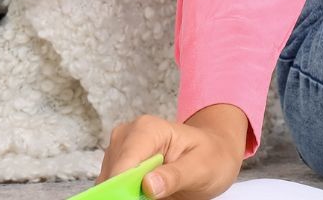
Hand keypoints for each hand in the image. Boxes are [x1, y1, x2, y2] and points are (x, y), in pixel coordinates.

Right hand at [96, 105, 246, 199]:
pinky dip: (128, 196)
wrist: (215, 153)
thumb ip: (176, 176)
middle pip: (111, 178)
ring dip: (128, 196)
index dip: (124, 189)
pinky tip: (147, 194)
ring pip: (108, 187)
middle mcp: (126, 138)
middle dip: (127, 194)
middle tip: (156, 197)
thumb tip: (148, 185)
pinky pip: (112, 190)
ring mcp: (119, 154)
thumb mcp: (202, 167)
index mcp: (146, 130)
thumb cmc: (211, 155)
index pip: (123, 165)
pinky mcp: (117, 169)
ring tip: (158, 193)